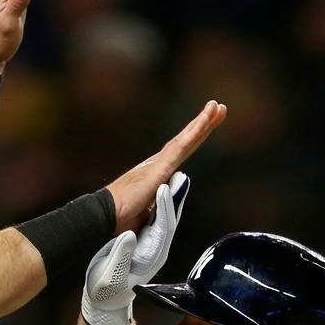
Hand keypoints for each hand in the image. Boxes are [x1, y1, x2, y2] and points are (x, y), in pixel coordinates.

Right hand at [82, 173, 189, 324]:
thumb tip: (129, 234)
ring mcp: (152, 246)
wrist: (105, 300)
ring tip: (174, 176)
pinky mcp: (146, 242)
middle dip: (174, 197)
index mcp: (149, 257)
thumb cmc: (105, 289)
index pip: (162, 227)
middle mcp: (156, 250)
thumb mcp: (110, 274)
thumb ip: (120, 255)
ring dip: (170, 197)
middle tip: (179, 175)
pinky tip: (160, 190)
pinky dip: (160, 204)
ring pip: (165, 218)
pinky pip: (156, 220)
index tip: (164, 188)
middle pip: (170, 219)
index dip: (164, 206)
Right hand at [106, 101, 225, 234]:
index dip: (195, 139)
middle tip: (217, 107)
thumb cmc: (121, 217)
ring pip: (186, 140)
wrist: (106, 215)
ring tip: (216, 107)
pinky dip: (194, 131)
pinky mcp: (160, 168)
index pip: (181, 153)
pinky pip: (181, 146)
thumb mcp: (148, 211)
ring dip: (202, 122)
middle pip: (186, 142)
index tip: (208, 126)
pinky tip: (205, 120)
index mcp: (156, 174)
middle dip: (203, 125)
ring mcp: (158, 164)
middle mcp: (157, 164)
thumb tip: (166, 204)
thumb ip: (160, 204)